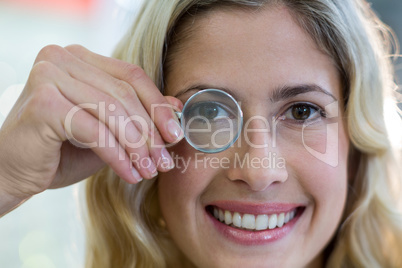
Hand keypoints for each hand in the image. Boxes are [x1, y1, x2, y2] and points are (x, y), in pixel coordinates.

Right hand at [0, 44, 182, 206]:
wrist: (12, 171)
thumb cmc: (60, 150)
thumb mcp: (109, 131)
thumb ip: (139, 115)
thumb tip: (177, 107)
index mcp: (79, 58)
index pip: (131, 76)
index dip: (158, 106)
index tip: (175, 135)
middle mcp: (62, 59)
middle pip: (125, 94)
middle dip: (150, 132)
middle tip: (164, 162)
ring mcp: (50, 76)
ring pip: (112, 112)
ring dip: (137, 147)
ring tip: (149, 170)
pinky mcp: (44, 103)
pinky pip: (95, 131)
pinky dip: (117, 156)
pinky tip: (129, 174)